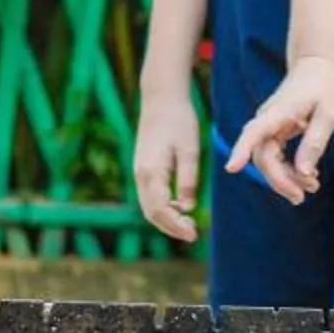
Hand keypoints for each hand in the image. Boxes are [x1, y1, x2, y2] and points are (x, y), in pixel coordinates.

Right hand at [132, 85, 203, 242]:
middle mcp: (141, 175)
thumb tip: (187, 207)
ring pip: (148, 206)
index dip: (176, 226)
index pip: (161, 210)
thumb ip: (188, 180)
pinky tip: (180, 205)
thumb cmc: (179, 120)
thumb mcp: (190, 150)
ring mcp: (139, 171)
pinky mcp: (143, 167)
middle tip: (193, 233)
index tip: (194, 234)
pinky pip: (149, 196)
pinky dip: (162, 207)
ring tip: (188, 223)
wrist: (161, 98)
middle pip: (151, 213)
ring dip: (166, 219)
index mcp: (151, 172)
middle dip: (170, 227)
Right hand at [224, 56, 333, 206]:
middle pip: (262, 157)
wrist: (317, 64)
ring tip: (311, 188)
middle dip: (280, 180)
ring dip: (285, 178)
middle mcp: (267, 119)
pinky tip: (307, 176)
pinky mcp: (274, 130)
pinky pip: (275, 155)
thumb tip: (303, 173)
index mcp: (278, 112)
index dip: (241, 151)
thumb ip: (314, 143)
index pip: (254, 133)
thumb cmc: (325, 86)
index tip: (231, 167)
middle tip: (302, 197)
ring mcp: (269, 125)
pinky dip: (288, 169)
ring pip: (268, 160)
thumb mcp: (328, 114)